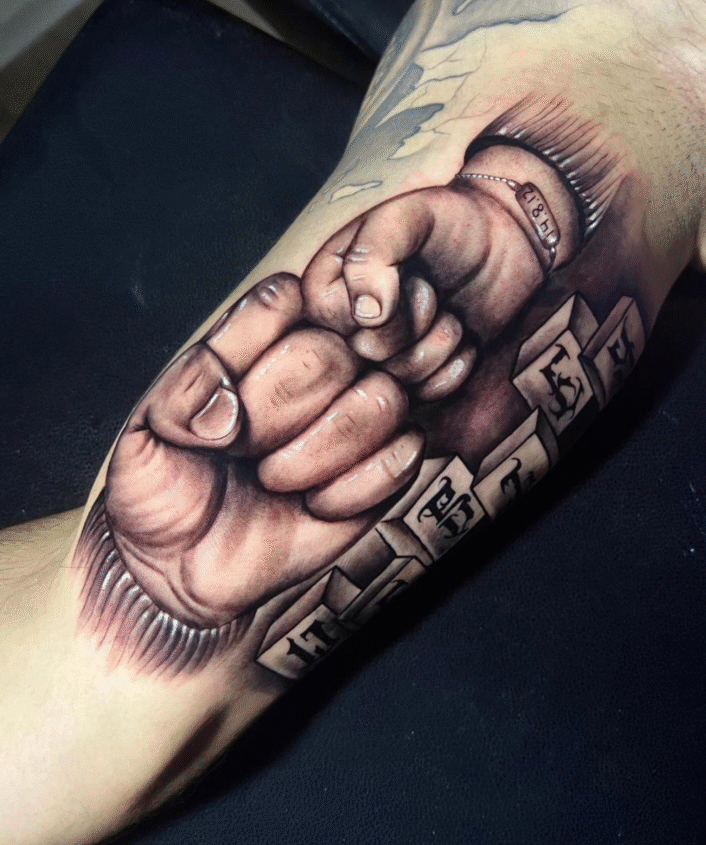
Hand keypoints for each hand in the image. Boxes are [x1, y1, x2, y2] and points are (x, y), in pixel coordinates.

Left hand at [104, 273, 424, 626]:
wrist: (185, 566)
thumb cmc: (162, 488)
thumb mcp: (140, 438)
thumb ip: (179, 398)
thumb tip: (231, 405)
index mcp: (254, 340)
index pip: (285, 299)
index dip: (254, 352)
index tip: (225, 407)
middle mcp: (311, 366)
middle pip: (331, 353)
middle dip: (278, 416)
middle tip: (242, 453)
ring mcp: (353, 413)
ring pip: (381, 399)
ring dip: (321, 453)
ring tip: (276, 479)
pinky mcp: (384, 465)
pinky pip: (404, 455)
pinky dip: (354, 490)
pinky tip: (315, 504)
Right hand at [302, 145, 580, 398]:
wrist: (504, 242)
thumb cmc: (451, 223)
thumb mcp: (409, 218)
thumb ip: (375, 254)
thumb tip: (364, 315)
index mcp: (323, 288)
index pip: (338, 328)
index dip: (388, 307)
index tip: (410, 273)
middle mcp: (342, 330)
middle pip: (370, 361)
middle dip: (419, 325)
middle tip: (433, 291)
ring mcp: (377, 362)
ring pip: (400, 384)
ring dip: (441, 344)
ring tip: (448, 310)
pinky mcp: (412, 383)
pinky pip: (428, 398)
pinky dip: (455, 367)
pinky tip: (461, 337)